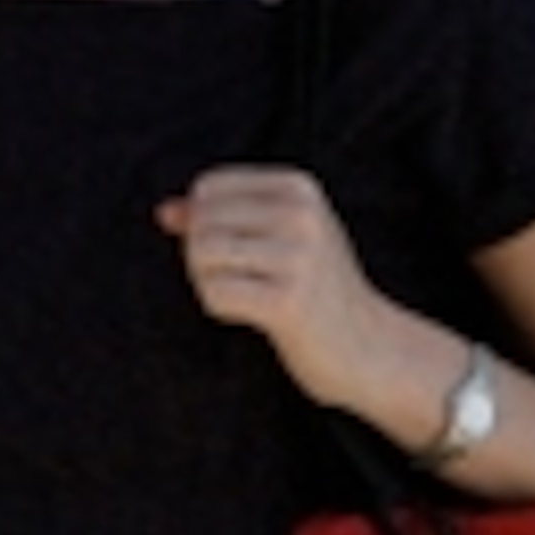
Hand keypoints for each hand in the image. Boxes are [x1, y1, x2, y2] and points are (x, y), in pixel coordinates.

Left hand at [157, 165, 388, 404]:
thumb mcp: (277, 237)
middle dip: (202, 256)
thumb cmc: (316, 288)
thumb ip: (220, 218)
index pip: (209, 187)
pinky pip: (215, 293)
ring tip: (243, 296)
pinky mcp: (287, 301)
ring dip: (208, 282)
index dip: (204, 221)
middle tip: (238, 281)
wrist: (370, 347)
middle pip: (201, 221)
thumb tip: (164, 211)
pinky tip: (251, 316)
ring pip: (202, 255)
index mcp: (298, 187)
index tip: (236, 251)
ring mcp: (297, 256)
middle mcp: (300, 214)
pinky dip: (219, 307)